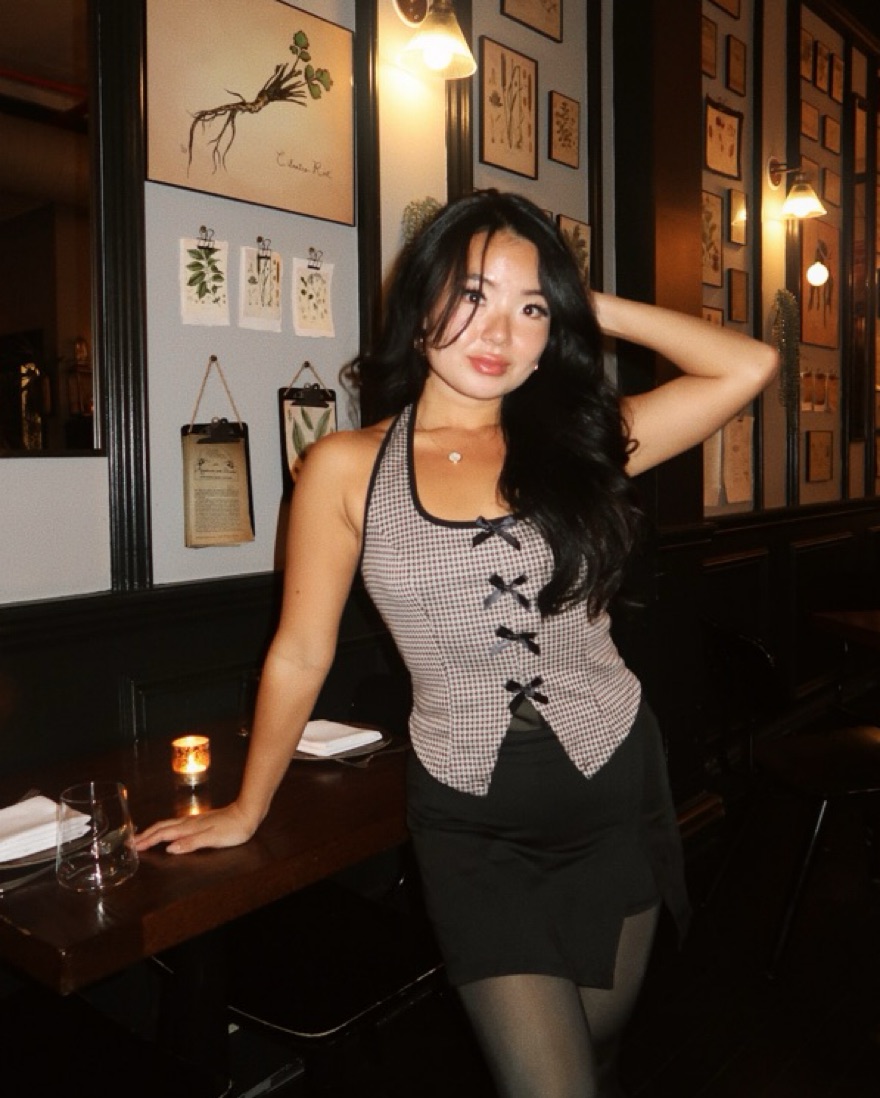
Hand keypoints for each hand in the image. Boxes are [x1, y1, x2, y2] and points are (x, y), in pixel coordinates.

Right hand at [134, 801, 256, 854]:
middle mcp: (189, 823)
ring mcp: (195, 821)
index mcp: (189, 828)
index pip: (163, 835)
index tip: (133, 846)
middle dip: (146, 834)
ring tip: (143, 836)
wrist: (248, 814)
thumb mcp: (212, 839)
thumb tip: (169, 848)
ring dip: (154, 831)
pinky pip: (176, 825)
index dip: (148, 840)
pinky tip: (168, 831)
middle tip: (131, 841)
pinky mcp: (201, 821)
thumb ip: (191, 843)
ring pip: (169, 825)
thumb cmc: (232, 829)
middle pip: (163, 828)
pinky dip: (166, 829)